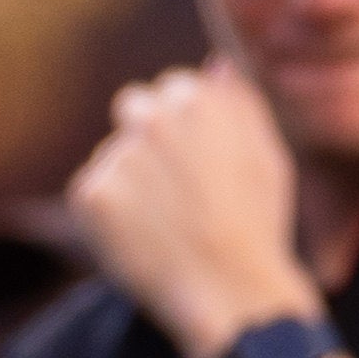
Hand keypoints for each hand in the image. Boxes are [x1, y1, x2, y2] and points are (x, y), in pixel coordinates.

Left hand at [64, 61, 318, 357]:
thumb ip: (240, 106)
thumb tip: (216, 66)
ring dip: (130, 178)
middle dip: (147, 135)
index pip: (173, 87)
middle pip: (133, 106)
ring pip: (113, 154)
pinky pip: (93, 191)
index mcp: (197, 100)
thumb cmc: (256, 227)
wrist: (229, 291)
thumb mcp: (267, 157)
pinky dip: (110, 213)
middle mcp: (151, 118)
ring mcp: (117, 155)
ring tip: (165, 223)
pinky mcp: (91, 193)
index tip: (194, 158)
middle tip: (172, 187)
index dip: (184, 125)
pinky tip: (142, 238)